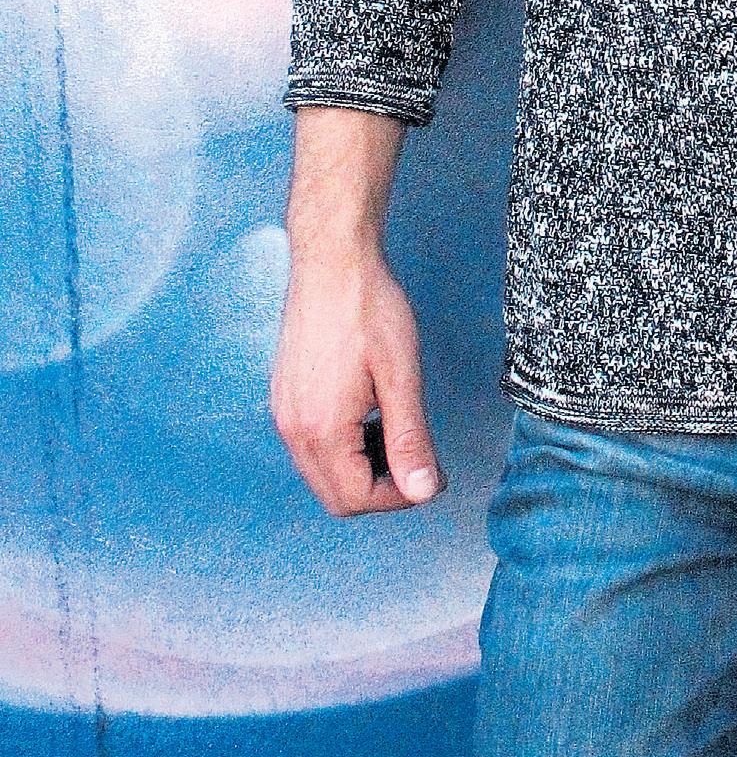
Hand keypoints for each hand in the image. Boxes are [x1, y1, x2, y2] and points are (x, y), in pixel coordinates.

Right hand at [270, 245, 446, 516]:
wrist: (331, 257)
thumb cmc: (368, 306)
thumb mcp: (400, 374)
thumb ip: (409, 438)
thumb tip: (422, 492)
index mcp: (319, 429)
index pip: (355, 499)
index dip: (400, 496)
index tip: (432, 473)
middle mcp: (292, 428)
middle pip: (335, 495)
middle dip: (381, 489)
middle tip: (420, 461)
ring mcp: (283, 412)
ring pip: (322, 472)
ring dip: (362, 469)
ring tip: (398, 434)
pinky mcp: (285, 395)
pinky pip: (312, 446)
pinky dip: (344, 448)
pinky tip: (371, 416)